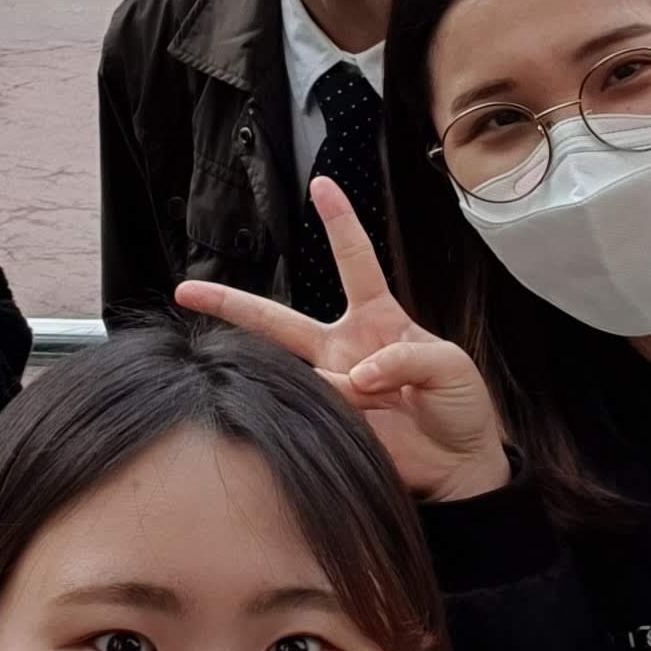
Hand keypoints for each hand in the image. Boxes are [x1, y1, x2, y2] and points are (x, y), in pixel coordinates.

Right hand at [176, 177, 510, 503]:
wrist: (461, 466)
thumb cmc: (460, 406)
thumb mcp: (451, 365)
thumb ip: (407, 360)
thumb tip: (358, 376)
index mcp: (379, 319)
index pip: (355, 260)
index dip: (339, 222)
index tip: (322, 185)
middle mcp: (345, 348)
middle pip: (278, 319)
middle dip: (231, 302)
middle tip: (189, 290)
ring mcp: (334, 386)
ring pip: (291, 373)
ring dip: (330, 386)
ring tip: (376, 401)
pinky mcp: (331, 424)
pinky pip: (315, 413)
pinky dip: (339, 416)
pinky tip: (368, 421)